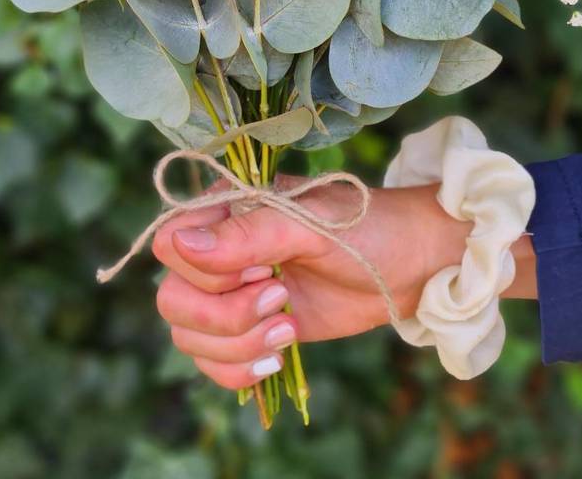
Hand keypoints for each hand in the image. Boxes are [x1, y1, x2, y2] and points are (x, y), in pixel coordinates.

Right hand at [151, 176, 535, 389]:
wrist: (410, 265)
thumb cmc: (367, 228)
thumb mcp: (312, 225)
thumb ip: (248, 235)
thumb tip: (181, 244)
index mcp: (223, 211)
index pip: (171, 246)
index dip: (208, 271)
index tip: (263, 269)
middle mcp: (218, 254)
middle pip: (173, 300)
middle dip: (226, 315)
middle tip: (281, 299)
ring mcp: (230, 296)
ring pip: (188, 338)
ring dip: (237, 345)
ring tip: (288, 330)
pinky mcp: (249, 332)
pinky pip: (212, 364)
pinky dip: (237, 371)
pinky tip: (277, 358)